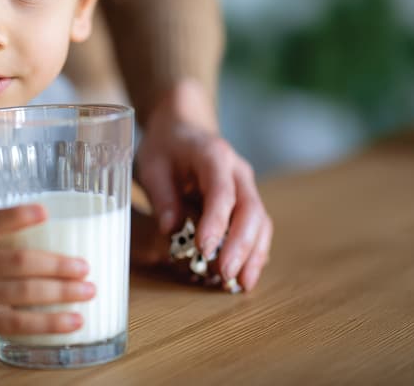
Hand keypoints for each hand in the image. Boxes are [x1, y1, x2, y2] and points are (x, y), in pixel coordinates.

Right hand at [0, 204, 94, 341]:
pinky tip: (72, 321)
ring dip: (61, 293)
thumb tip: (49, 224)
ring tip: (88, 291)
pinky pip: (19, 324)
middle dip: (58, 266)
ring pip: (24, 294)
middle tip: (86, 266)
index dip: (16, 216)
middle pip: (19, 263)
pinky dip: (49, 322)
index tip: (44, 212)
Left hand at [135, 79, 272, 291]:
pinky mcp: (247, 202)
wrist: (183, 128)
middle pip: (250, 210)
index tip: (204, 248)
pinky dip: (254, 253)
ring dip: (253, 254)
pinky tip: (244, 276)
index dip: (216, 222)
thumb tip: (171, 230)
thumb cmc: (166, 146)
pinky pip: (258, 229)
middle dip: (240, 245)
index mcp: (214, 155)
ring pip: (261, 222)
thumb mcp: (152, 165)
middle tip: (225, 274)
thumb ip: (162, 196)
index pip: (221, 192)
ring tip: (240, 284)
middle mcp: (238, 171)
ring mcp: (247, 187)